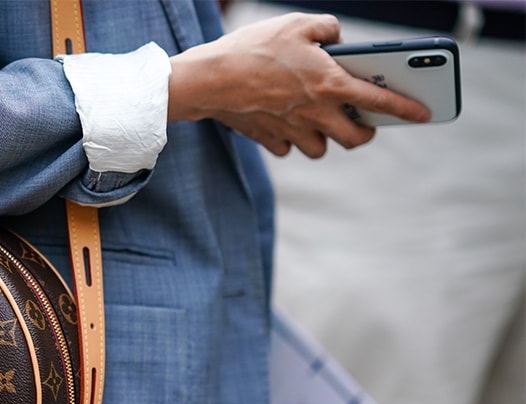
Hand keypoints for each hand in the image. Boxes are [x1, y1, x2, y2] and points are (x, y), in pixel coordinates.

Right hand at [167, 13, 430, 156]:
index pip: (379, 100)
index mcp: (329, 83)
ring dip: (324, 138)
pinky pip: (288, 148)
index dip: (406, 108)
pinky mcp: (268, 139)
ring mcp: (291, 131)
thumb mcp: (295, 24)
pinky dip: (290, 140)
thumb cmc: (252, 48)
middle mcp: (315, 113)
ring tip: (316, 120)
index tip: (425, 114)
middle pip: (354, 140)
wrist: (208, 80)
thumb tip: (337, 38)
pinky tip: (284, 123)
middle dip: (363, 134)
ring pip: (320, 149)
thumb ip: (326, 28)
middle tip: (361, 124)